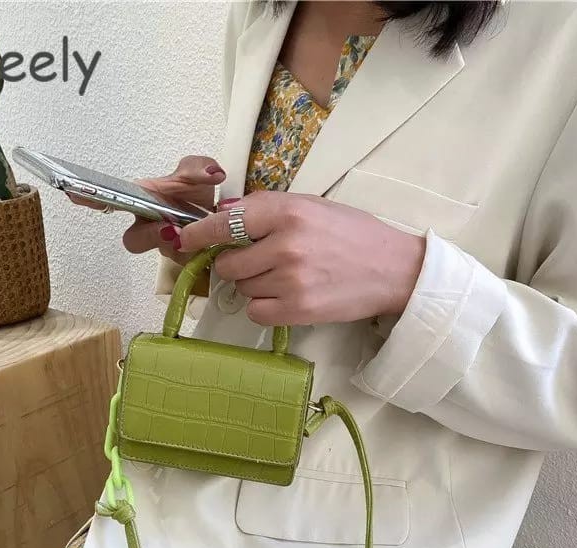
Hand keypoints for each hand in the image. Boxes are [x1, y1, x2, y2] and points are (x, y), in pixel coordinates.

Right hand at [66, 155, 225, 262]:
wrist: (217, 219)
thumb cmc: (194, 196)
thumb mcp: (196, 174)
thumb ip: (198, 167)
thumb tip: (212, 173)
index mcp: (141, 200)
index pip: (109, 200)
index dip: (91, 199)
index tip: (75, 194)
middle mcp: (146, 225)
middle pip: (134, 240)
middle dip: (150, 235)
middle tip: (170, 229)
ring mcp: (163, 246)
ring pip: (165, 253)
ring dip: (180, 246)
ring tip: (196, 235)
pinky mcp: (182, 260)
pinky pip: (187, 261)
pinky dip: (201, 252)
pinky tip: (208, 244)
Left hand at [173, 192, 425, 324]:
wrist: (394, 270)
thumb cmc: (352, 234)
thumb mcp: (311, 207)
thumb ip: (266, 211)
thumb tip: (221, 217)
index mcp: (288, 211)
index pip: (225, 223)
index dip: (198, 234)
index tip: (182, 240)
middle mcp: (285, 244)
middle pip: (227, 263)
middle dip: (236, 264)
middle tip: (261, 261)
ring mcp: (290, 280)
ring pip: (242, 289)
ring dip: (254, 285)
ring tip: (286, 277)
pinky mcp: (297, 311)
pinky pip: (255, 311)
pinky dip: (264, 306)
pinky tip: (287, 296)